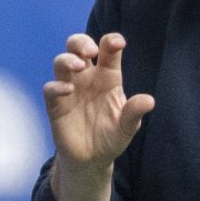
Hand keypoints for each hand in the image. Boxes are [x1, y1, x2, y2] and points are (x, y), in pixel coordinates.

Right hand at [43, 33, 154, 170]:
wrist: (92, 159)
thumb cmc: (111, 136)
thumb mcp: (127, 127)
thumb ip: (134, 112)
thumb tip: (149, 100)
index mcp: (108, 75)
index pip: (108, 50)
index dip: (111, 41)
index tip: (117, 43)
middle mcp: (87, 77)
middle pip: (78, 46)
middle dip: (81, 42)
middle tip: (90, 51)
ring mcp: (70, 88)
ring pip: (61, 62)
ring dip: (68, 60)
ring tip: (78, 66)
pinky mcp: (56, 104)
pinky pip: (50, 88)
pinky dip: (57, 86)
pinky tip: (68, 90)